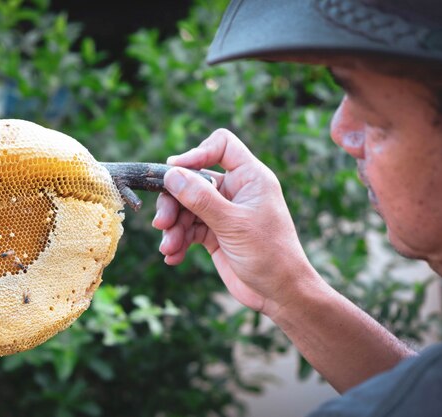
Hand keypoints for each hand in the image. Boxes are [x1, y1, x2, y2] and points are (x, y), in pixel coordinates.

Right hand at [153, 129, 317, 314]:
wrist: (279, 294)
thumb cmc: (269, 254)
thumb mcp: (233, 224)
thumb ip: (201, 198)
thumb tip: (171, 174)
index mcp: (250, 178)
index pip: (222, 146)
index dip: (197, 153)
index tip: (174, 171)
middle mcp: (235, 191)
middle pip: (193, 180)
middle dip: (174, 201)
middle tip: (162, 222)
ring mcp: (223, 212)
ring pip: (186, 207)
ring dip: (173, 227)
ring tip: (169, 246)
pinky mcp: (214, 234)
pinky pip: (188, 229)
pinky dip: (178, 241)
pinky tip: (173, 257)